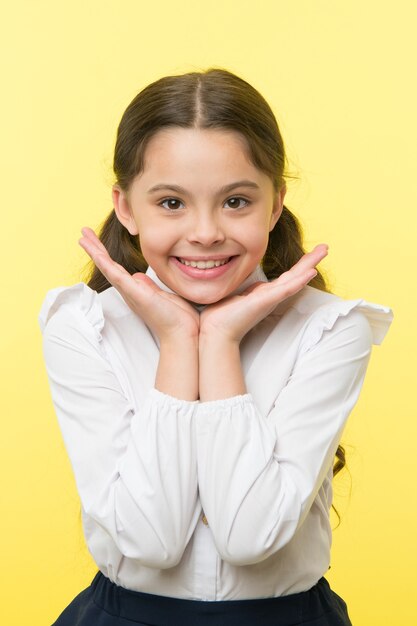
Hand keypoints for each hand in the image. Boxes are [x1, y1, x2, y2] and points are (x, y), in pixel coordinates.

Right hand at [78, 227, 199, 342]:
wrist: (181, 333)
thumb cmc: (175, 317)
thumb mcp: (161, 295)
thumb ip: (148, 285)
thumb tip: (138, 276)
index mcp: (135, 289)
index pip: (116, 267)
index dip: (104, 252)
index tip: (94, 239)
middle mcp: (129, 291)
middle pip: (107, 265)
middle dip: (95, 248)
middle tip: (83, 233)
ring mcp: (131, 293)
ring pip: (109, 269)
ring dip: (95, 253)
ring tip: (83, 238)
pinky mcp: (137, 295)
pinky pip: (119, 278)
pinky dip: (107, 266)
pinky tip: (98, 255)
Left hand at [199, 244, 328, 343]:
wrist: (215, 331)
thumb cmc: (221, 315)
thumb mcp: (234, 294)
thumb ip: (239, 287)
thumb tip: (232, 275)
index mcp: (264, 293)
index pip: (285, 276)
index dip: (299, 265)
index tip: (310, 254)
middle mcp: (270, 296)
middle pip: (295, 275)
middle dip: (310, 261)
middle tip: (325, 247)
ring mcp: (270, 299)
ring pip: (294, 280)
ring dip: (309, 265)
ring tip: (323, 252)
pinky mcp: (266, 301)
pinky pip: (286, 289)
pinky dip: (299, 280)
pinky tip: (310, 273)